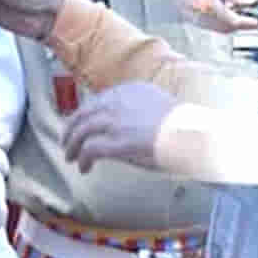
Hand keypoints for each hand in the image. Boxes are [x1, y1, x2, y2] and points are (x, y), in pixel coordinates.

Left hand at [62, 82, 179, 173]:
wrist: (190, 134)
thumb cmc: (181, 126)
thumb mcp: (158, 106)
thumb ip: (139, 109)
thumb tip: (130, 123)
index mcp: (130, 90)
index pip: (98, 100)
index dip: (85, 114)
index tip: (81, 124)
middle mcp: (118, 101)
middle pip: (84, 113)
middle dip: (71, 128)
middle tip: (67, 141)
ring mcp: (115, 121)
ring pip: (81, 131)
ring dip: (72, 146)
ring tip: (71, 157)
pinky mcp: (115, 142)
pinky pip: (89, 150)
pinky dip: (83, 159)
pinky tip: (84, 168)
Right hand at [156, 0, 257, 32]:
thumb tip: (250, 0)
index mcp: (206, 6)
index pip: (235, 21)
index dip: (252, 21)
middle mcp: (201, 18)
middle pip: (230, 28)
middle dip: (246, 24)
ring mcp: (195, 21)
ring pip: (222, 29)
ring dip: (236, 23)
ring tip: (245, 11)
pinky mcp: (192, 21)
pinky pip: (213, 26)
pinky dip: (225, 20)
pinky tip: (228, 10)